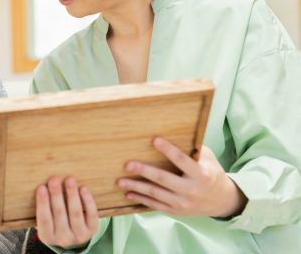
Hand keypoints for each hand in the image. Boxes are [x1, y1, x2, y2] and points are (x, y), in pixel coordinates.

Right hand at [36, 176, 98, 248]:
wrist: (74, 237)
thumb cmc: (55, 222)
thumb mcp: (46, 221)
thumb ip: (43, 207)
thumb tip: (42, 184)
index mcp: (47, 236)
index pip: (44, 219)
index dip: (42, 203)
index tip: (41, 187)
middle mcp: (63, 239)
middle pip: (59, 214)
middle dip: (56, 195)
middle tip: (54, 179)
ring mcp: (79, 236)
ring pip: (75, 213)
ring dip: (72, 195)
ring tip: (69, 179)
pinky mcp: (92, 230)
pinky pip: (91, 214)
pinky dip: (87, 201)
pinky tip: (83, 188)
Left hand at [117, 138, 246, 217]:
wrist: (221, 200)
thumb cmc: (210, 172)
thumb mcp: (207, 159)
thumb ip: (192, 148)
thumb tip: (171, 130)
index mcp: (201, 174)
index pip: (182, 160)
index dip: (168, 150)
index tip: (154, 139)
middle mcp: (191, 190)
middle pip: (164, 180)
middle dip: (145, 171)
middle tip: (128, 165)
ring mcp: (183, 203)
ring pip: (156, 194)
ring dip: (136, 187)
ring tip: (120, 182)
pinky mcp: (176, 211)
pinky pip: (155, 205)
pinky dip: (140, 199)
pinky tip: (128, 193)